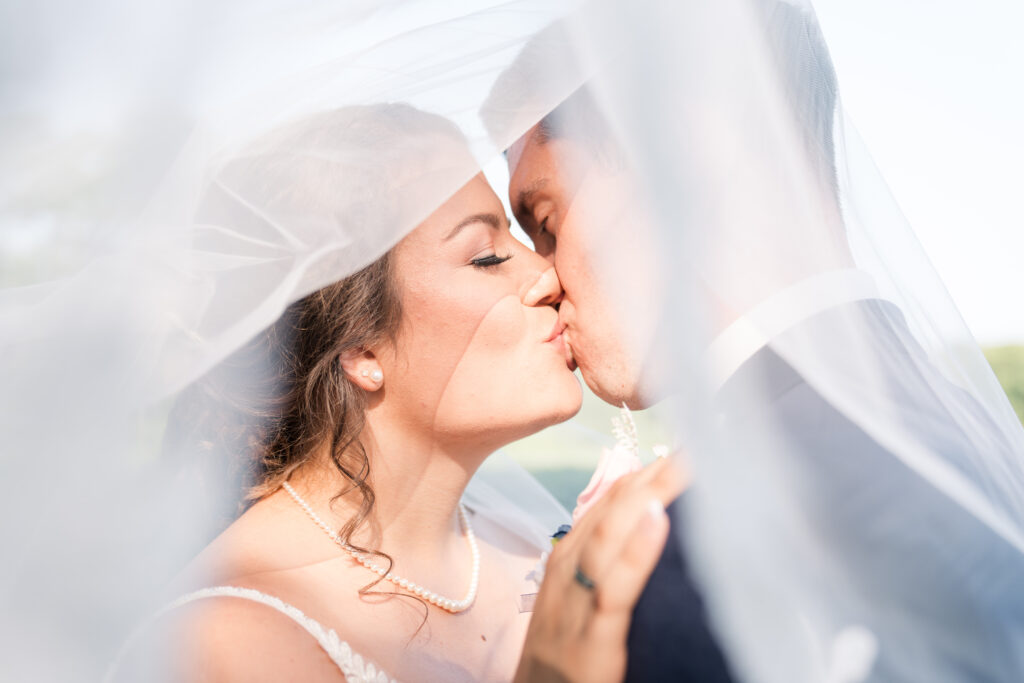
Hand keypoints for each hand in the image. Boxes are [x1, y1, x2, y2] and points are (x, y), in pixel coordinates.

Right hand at [514, 456, 686, 682]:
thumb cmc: (562, 651)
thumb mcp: (577, 598)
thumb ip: (605, 560)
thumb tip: (648, 519)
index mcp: (568, 558)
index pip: (608, 501)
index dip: (646, 471)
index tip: (683, 447)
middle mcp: (568, 570)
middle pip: (611, 509)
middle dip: (653, 474)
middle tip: (696, 444)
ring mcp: (575, 602)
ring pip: (609, 535)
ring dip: (648, 495)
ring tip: (683, 466)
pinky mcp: (591, 637)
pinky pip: (614, 587)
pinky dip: (637, 549)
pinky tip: (661, 520)